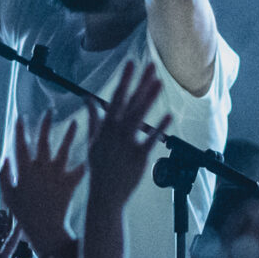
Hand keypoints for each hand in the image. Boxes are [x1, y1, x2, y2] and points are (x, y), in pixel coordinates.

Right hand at [0, 114, 83, 257]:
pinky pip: (80, 169)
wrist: (45, 231)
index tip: (20, 117)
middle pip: (43, 141)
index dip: (19, 130)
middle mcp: (41, 169)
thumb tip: (4, 156)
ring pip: (63, 150)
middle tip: (49, 110)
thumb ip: (3, 175)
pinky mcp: (69, 183)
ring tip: (76, 122)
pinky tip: (96, 147)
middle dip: (45, 124)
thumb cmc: (24, 215)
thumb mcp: (8, 195)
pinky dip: (87, 159)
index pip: (20, 144)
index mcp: (24, 170)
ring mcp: (56, 175)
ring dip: (69, 135)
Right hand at [83, 60, 168, 211]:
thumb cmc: (98, 168)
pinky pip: (151, 140)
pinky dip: (160, 128)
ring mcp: (127, 144)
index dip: (125, 79)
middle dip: (140, 82)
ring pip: (140, 117)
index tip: (131, 63)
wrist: (105, 195)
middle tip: (150, 65)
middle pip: (130, 103)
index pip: (116, 97)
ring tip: (159, 82)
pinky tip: (169, 115)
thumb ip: (93, 119)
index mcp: (105, 127)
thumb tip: (88, 101)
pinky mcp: (139, 157)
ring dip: (149, 98)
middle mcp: (116, 132)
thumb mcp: (92, 142)